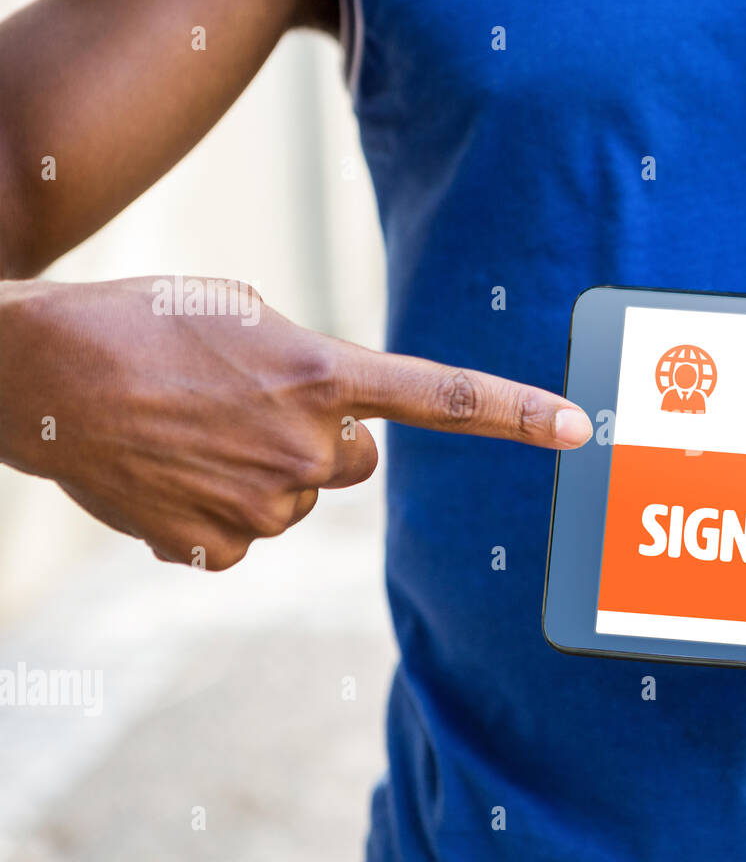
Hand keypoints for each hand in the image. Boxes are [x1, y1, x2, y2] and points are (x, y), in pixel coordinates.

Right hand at [0, 277, 591, 569]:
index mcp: (319, 372)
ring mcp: (263, 504)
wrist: (34, 373)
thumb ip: (314, 366)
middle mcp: (305, 445)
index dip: (513, 413)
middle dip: (320, 440)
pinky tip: (170, 474)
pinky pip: (247, 536)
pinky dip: (218, 512)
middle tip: (246, 407)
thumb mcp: (243, 313)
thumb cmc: (139, 323)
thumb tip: (340, 429)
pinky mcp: (217, 548)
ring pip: (298, 499)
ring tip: (192, 433)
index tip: (575, 428)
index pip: (440, 398)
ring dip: (261, 472)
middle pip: (358, 461)